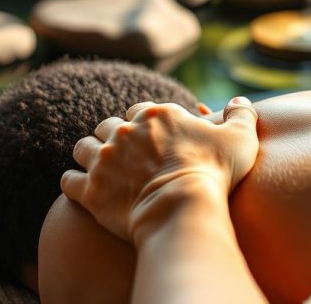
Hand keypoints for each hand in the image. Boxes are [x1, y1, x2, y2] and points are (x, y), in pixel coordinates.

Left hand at [61, 97, 258, 242]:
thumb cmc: (214, 173)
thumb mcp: (240, 138)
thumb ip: (241, 114)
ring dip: (91, 155)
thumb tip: (240, 100)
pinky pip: (69, 180)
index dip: (145, 123)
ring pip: (83, 148)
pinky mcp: (90, 189)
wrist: (183, 209)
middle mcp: (124, 131)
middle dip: (115, 137)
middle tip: (126, 155)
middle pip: (108, 125)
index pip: (140, 109)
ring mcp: (103, 159)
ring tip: (102, 169)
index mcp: (156, 114)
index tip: (154, 140)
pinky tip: (85, 189)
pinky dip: (75, 183)